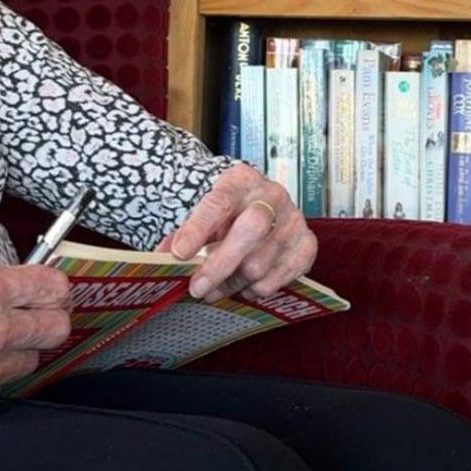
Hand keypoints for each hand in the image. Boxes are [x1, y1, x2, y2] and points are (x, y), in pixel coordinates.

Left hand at [158, 162, 315, 302]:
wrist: (263, 208)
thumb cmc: (228, 214)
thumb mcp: (204, 214)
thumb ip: (183, 234)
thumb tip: (164, 259)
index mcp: (241, 180)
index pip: (220, 202)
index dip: (198, 229)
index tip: (180, 253)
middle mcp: (272, 195)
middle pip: (250, 230)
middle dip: (220, 264)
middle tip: (197, 288)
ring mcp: (293, 220)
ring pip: (260, 263)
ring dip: (232, 283)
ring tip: (216, 288)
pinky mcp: (306, 245)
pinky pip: (277, 279)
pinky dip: (255, 289)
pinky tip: (244, 285)